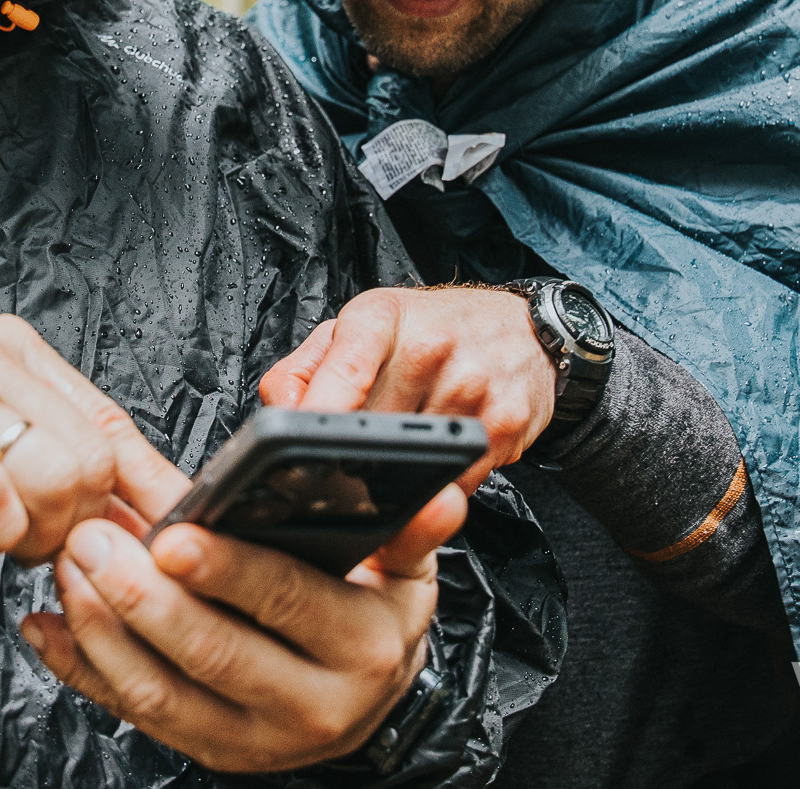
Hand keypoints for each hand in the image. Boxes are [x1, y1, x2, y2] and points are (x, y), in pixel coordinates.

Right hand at [0, 314, 187, 563]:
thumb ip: (67, 467)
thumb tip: (150, 516)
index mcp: (20, 351)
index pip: (113, 423)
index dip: (145, 491)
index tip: (162, 539)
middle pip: (92, 457)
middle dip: (76, 523)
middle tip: (36, 541)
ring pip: (52, 474)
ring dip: (35, 534)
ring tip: (0, 536)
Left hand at [21, 485, 465, 773]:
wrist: (369, 700)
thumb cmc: (373, 609)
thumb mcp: (400, 568)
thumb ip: (409, 528)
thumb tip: (443, 493)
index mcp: (363, 646)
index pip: (289, 601)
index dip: (228, 569)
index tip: (170, 533)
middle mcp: (312, 705)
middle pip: (213, 653)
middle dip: (141, 596)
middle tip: (89, 539)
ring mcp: (253, 740)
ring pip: (161, 693)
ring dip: (101, 629)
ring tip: (66, 566)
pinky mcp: (207, 753)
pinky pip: (132, 715)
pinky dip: (80, 671)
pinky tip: (44, 623)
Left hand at [261, 287, 552, 491]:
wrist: (521, 328)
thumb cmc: (430, 329)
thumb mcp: (358, 329)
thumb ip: (303, 370)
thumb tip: (277, 412)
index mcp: (382, 316)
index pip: (346, 365)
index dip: (321, 410)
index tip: (300, 446)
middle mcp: (431, 345)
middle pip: (372, 427)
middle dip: (352, 454)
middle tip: (343, 463)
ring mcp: (472, 384)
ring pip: (412, 459)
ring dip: (396, 473)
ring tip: (397, 450)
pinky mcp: (504, 424)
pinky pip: (453, 480)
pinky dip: (437, 484)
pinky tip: (438, 457)